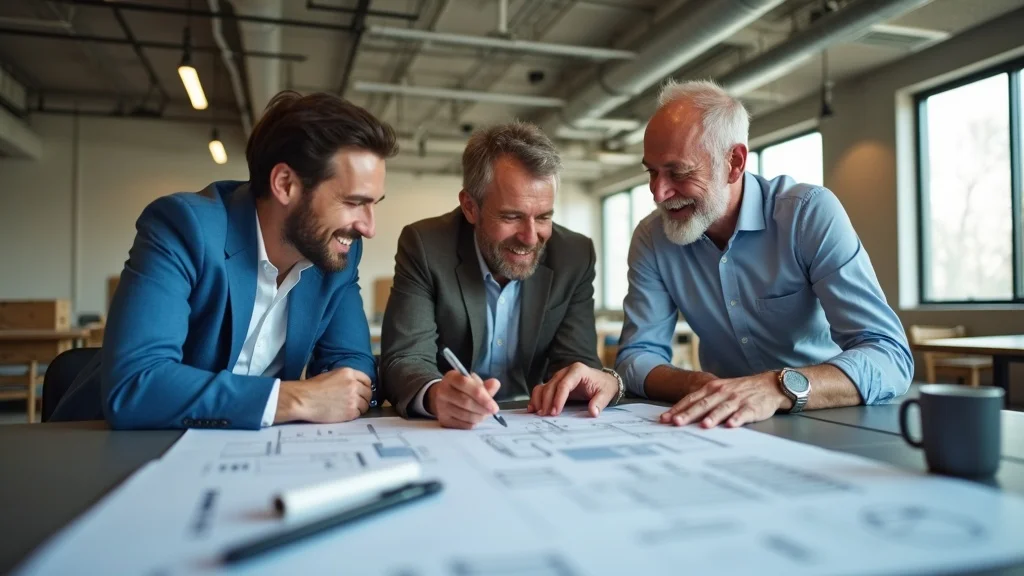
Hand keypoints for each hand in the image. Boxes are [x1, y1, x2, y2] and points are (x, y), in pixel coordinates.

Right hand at [276, 367, 372, 423]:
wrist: (303, 400)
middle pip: (368, 393)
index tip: (362, 391)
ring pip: (365, 404)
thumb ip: (346, 378)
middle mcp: (354, 385)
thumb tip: (356, 384)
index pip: (367, 380)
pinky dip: (354, 415)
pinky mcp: (351, 412)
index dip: (365, 387)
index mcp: (349, 373)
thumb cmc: (312, 388)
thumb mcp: (332, 375)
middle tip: (357, 402)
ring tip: (349, 409)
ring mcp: (353, 398)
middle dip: (364, 398)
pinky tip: (345, 413)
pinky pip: (359, 414)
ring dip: (360, 407)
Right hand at [427, 370, 500, 429]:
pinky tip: (476, 418)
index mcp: (451, 377)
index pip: (465, 383)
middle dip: (482, 408)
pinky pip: (462, 425)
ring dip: (479, 416)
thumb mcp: (472, 382)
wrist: (443, 398)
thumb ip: (484, 385)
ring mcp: (441, 407)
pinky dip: (473, 423)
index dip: (481, 395)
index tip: (493, 405)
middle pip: (465, 401)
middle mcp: (443, 391)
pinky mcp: (443, 420)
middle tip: (493, 411)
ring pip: (464, 415)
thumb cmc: (462, 389)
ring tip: (485, 414)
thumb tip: (495, 384)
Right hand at [527, 363, 618, 417]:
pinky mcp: (556, 383)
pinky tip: (533, 408)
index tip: (555, 412)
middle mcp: (566, 371)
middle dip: (547, 401)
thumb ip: (599, 402)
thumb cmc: (604, 386)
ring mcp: (559, 377)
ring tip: (539, 413)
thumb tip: (593, 412)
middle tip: (546, 415)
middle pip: (551, 386)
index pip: (564, 384)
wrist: (604, 381)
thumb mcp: (606, 393)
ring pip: (544, 386)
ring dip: (539, 400)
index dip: (558, 399)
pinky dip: (537, 398)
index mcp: (578, 370)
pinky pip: (542, 389)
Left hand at [659, 372, 790, 427]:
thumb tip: (682, 415)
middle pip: (703, 404)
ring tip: (704, 425)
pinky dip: (737, 419)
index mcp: (712, 388)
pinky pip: (743, 413)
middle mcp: (722, 392)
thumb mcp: (720, 391)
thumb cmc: (740, 391)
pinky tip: (731, 425)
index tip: (665, 419)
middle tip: (676, 423)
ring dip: (713, 417)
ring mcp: (737, 399)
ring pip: (722, 408)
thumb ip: (704, 401)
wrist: (769, 385)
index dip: (678, 409)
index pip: (691, 399)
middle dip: (688, 414)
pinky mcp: (752, 407)